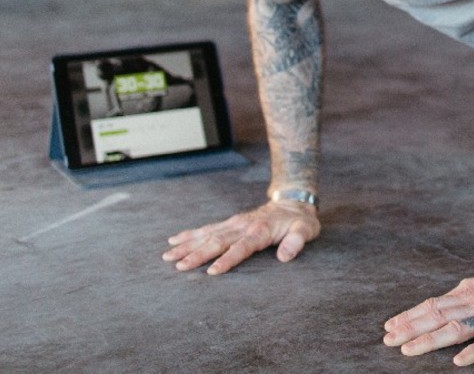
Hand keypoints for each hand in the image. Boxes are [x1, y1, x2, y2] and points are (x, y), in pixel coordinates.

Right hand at [162, 200, 319, 274]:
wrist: (292, 201)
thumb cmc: (299, 220)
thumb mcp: (305, 229)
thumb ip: (296, 241)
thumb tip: (285, 256)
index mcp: (260, 231)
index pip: (242, 247)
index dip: (228, 259)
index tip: (212, 272)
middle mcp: (243, 226)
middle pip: (218, 241)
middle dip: (198, 254)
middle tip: (178, 266)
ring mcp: (234, 223)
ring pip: (207, 234)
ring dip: (187, 245)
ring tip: (167, 255)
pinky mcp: (229, 223)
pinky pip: (207, 228)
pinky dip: (190, 234)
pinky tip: (174, 239)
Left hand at [382, 272, 473, 365]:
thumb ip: (472, 288)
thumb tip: (452, 292)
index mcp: (472, 291)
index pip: (435, 303)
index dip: (411, 315)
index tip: (391, 325)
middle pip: (438, 314)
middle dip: (410, 327)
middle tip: (387, 340)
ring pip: (456, 327)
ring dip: (430, 339)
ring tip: (408, 350)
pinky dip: (473, 352)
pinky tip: (457, 362)